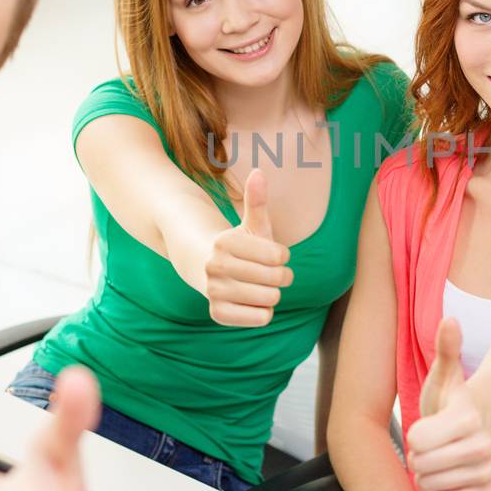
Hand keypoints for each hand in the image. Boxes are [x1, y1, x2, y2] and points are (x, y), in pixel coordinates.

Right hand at [206, 168, 292, 326]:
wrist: (207, 269)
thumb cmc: (240, 245)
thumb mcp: (251, 224)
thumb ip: (256, 200)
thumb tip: (258, 172)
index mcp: (225, 242)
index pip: (279, 256)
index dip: (283, 256)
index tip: (275, 254)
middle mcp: (215, 266)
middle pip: (276, 279)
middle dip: (282, 276)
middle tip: (273, 273)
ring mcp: (214, 291)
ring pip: (270, 300)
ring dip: (274, 294)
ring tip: (264, 287)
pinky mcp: (217, 313)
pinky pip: (260, 318)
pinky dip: (263, 312)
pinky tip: (253, 302)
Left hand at [405, 317, 490, 490]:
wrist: (478, 426)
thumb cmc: (452, 400)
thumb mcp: (444, 376)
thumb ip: (447, 349)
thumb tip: (450, 319)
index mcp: (467, 417)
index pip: (417, 440)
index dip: (414, 435)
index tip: (426, 426)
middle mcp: (482, 445)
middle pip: (421, 466)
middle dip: (418, 457)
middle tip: (432, 445)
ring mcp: (486, 470)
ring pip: (430, 487)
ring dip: (427, 476)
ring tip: (440, 459)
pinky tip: (447, 479)